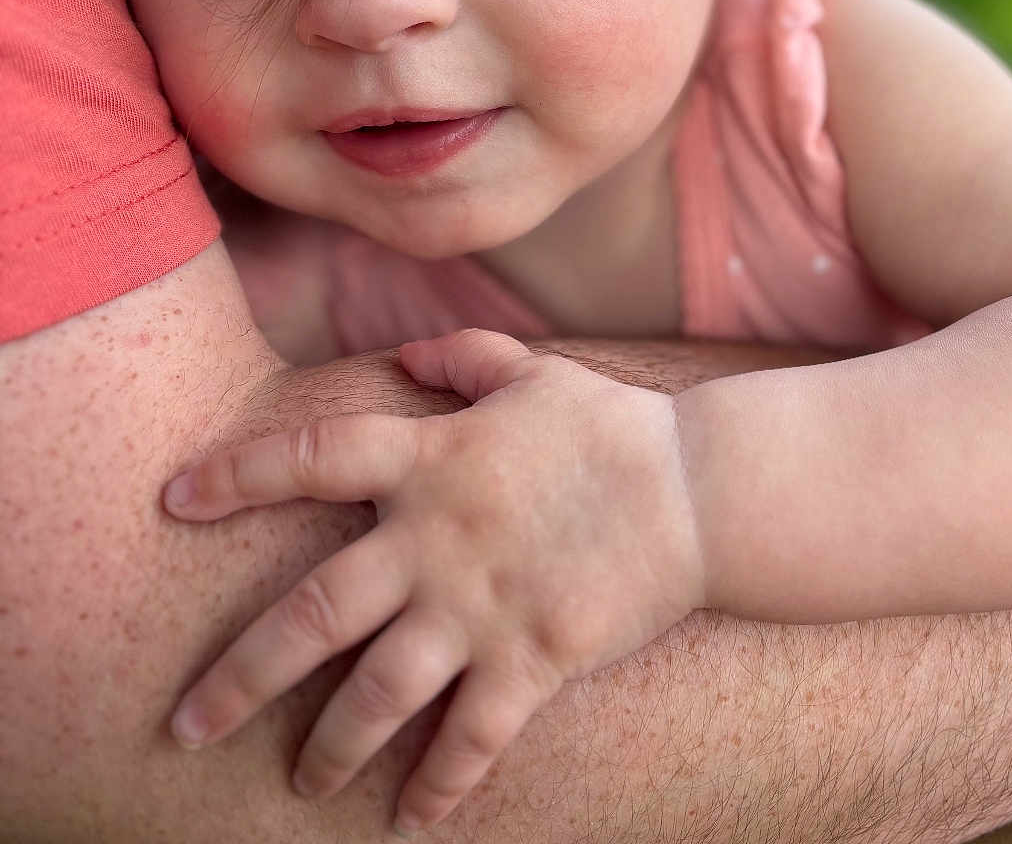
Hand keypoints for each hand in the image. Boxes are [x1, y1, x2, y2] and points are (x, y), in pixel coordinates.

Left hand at [162, 330, 705, 835]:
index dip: (237, 474)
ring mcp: (481, 607)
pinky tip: (411, 820)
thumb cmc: (612, 427)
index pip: (312, 460)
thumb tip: (405, 353)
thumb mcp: (537, 373)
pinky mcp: (532, 660)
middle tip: (183, 725)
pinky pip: (470, 740)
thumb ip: (464, 359)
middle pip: (313, 616)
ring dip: (328, 748)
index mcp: (431, 462)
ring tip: (297, 784)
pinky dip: (439, 787)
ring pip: (376, 695)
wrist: (699, 489)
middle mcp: (436, 540)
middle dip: (239, 678)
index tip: (173, 499)